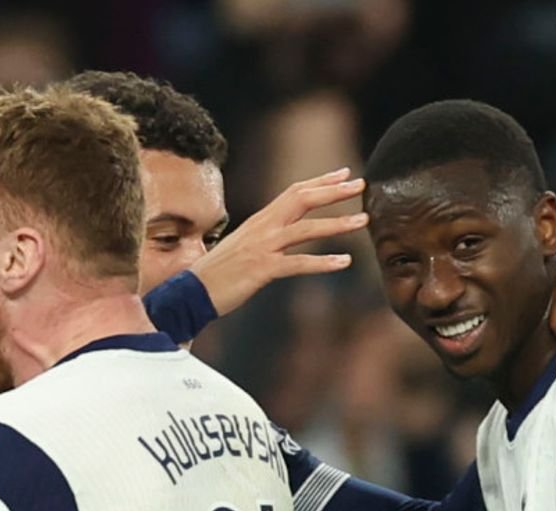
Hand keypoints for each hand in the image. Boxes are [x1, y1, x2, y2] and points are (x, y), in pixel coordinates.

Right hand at [191, 168, 367, 316]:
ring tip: (363, 221)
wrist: (191, 292)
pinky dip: (322, 262)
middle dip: (334, 191)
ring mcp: (262, 247)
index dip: (321, 181)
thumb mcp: (245, 245)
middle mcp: (263, 227)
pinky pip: (298, 263)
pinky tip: (344, 262)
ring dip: (337, 224)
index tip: (345, 174)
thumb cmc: (219, 271)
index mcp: (261, 220)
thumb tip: (285, 230)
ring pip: (306, 229)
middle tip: (361, 185)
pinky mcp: (261, 269)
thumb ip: (266, 235)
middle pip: (302, 199)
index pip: (294, 191)